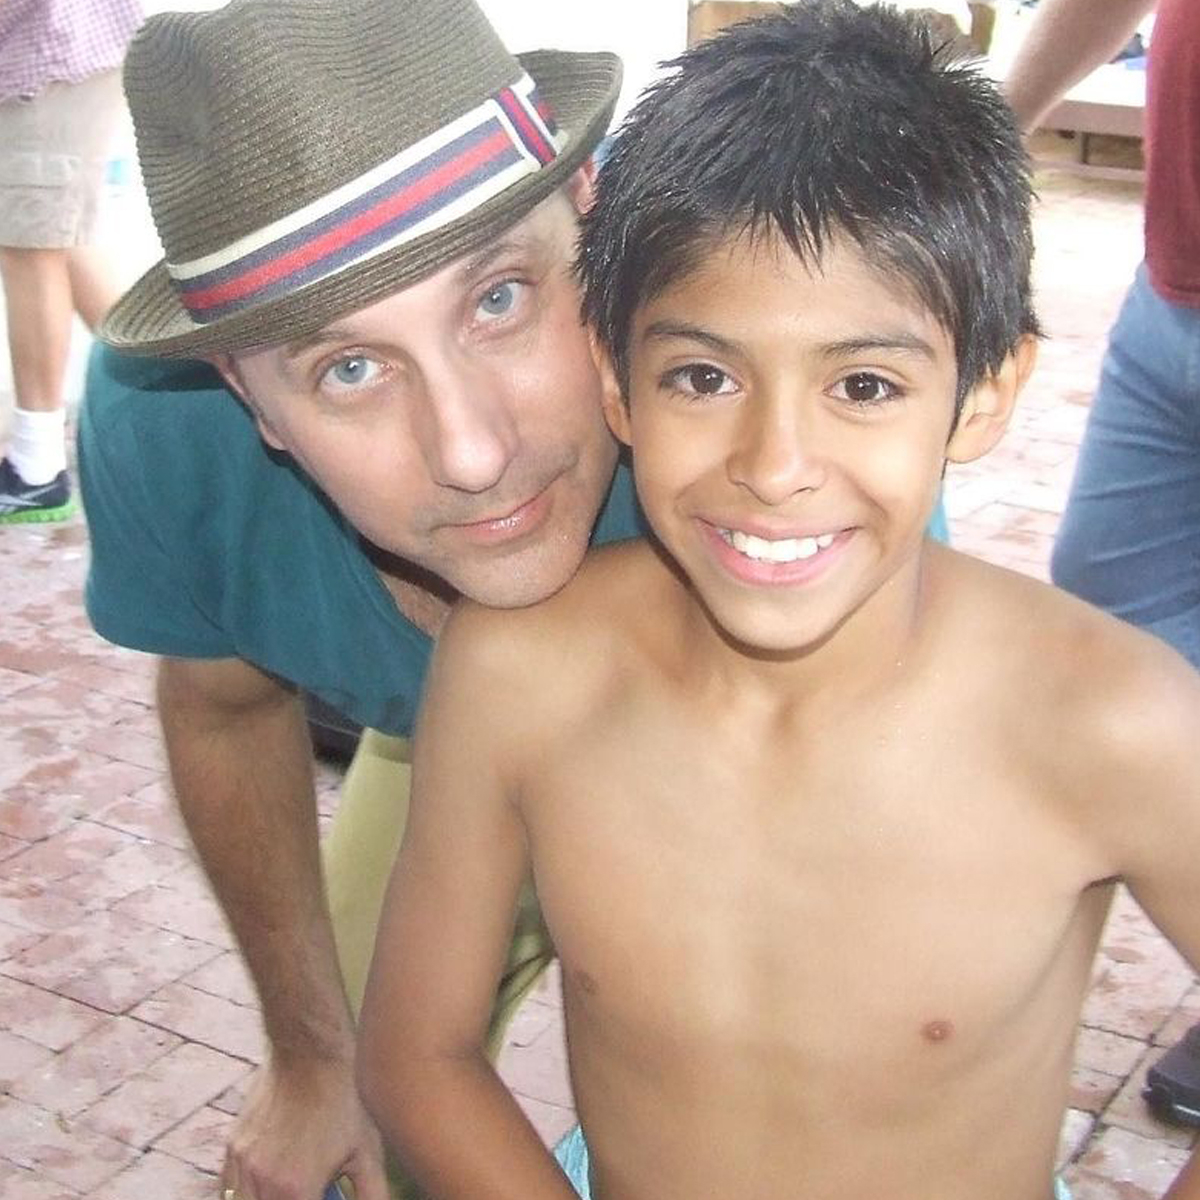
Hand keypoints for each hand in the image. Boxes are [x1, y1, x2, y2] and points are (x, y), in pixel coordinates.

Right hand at [220, 1055, 388, 1199]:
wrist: (309, 1052)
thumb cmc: (343, 1100)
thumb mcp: (368, 1151)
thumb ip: (371, 1192)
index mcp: (296, 1191)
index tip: (323, 1194)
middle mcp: (262, 1183)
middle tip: (311, 1189)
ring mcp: (242, 1165)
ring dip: (266, 1199)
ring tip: (290, 1185)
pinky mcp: (232, 1146)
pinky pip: (229, 1186)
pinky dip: (245, 1192)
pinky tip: (270, 1181)